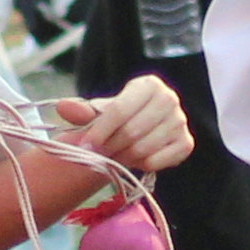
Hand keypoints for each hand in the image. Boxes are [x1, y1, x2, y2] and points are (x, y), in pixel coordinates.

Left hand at [70, 75, 193, 178]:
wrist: (141, 125)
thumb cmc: (119, 116)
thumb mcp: (99, 110)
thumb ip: (82, 111)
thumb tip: (62, 107)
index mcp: (149, 85)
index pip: (119, 110)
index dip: (100, 130)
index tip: (85, 144)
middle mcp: (170, 99)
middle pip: (132, 131)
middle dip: (110, 146)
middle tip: (99, 153)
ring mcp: (181, 122)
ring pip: (144, 148)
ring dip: (123, 157)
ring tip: (114, 155)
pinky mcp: (187, 143)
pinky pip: (157, 160)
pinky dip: (140, 165)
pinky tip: (134, 159)